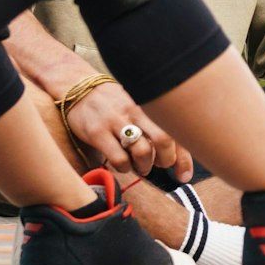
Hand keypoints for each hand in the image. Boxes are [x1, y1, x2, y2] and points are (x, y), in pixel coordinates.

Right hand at [64, 81, 192, 182]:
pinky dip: (125, 168)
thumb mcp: (139, 107)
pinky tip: (123, 164)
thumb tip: (178, 159)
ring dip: (145, 166)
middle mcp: (136, 111)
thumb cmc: (116, 103)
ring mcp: (116, 121)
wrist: (80, 89)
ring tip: (141, 166)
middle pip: (164, 139)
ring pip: (143, 150)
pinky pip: (119, 158)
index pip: (176, 131)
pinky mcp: (98, 132)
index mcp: (150, 104)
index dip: (184, 158)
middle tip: (160, 165)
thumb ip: (158, 127)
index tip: (183, 175)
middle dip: (166, 160)